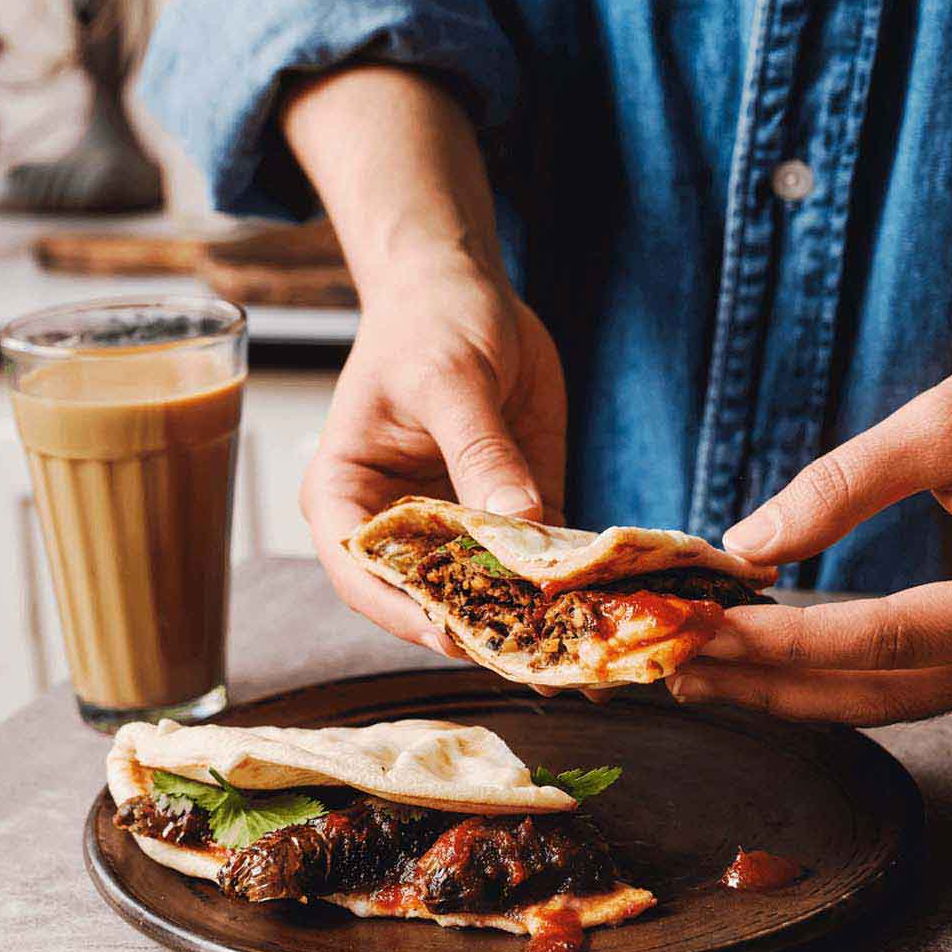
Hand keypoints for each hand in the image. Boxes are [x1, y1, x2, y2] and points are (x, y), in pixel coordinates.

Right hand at [301, 258, 566, 653]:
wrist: (460, 285)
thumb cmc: (428, 321)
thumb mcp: (450, 379)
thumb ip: (480, 452)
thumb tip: (518, 523)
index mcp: (345, 496)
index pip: (361, 571)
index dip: (403, 610)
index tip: (456, 634)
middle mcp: (395, 526)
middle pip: (426, 597)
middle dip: (482, 632)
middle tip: (541, 666)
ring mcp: (452, 527)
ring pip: (485, 592)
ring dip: (532, 623)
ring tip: (585, 658)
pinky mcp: (508, 515)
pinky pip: (534, 562)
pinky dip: (567, 587)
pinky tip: (606, 610)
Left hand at [665, 321, 951, 723]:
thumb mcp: (946, 421)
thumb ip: (841, 485)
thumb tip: (744, 544)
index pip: (885, 640)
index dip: (786, 640)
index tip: (701, 626)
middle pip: (881, 693)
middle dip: (772, 685)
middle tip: (677, 667)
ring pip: (890, 697)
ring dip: (793, 687)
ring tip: (703, 670)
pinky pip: (907, 675)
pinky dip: (833, 669)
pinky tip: (769, 658)